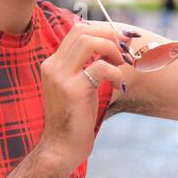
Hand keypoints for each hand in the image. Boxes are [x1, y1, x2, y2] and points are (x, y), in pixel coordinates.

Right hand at [37, 20, 130, 167]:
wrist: (61, 147)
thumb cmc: (75, 118)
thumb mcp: (81, 87)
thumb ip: (92, 65)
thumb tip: (119, 42)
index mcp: (53, 63)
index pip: (77, 31)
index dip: (102, 30)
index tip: (120, 41)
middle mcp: (53, 66)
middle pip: (83, 31)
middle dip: (109, 35)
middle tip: (125, 51)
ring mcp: (61, 76)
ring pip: (90, 42)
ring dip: (112, 50)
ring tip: (121, 66)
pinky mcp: (73, 89)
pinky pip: (101, 67)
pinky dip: (116, 73)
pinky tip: (119, 86)